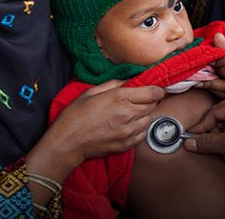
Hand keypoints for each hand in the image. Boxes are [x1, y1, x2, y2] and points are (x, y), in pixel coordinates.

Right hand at [30, 80, 164, 178]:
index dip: (157, 90)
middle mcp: (128, 114)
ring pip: (149, 120)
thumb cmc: (75, 115)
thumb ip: (114, 84)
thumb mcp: (92, 91)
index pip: (153, 93)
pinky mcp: (126, 144)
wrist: (67, 142)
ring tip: (131, 113)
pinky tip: (128, 125)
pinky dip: (139, 129)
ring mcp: (128, 131)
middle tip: (139, 100)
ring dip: (144, 115)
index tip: (154, 90)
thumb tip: (130, 80)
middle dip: (149, 101)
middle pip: (153, 105)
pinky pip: (143, 134)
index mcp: (120, 98)